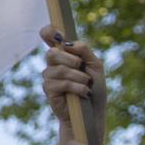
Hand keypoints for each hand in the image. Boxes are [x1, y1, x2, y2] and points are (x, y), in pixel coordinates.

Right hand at [40, 26, 106, 144]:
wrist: (93, 113)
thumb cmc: (94, 88)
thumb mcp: (96, 66)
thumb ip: (85, 51)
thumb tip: (70, 44)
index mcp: (64, 53)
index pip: (49, 36)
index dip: (49, 32)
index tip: (57, 34)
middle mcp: (53, 63)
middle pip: (52, 53)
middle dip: (71, 60)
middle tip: (81, 67)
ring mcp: (49, 77)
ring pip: (59, 69)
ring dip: (78, 76)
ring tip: (87, 84)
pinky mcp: (49, 90)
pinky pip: (61, 83)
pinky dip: (76, 86)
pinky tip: (83, 92)